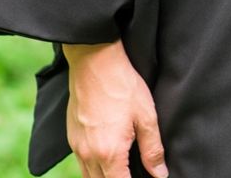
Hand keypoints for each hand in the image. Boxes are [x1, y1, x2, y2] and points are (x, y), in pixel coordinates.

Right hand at [63, 41, 166, 177]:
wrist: (95, 63)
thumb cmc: (123, 87)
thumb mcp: (146, 116)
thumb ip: (153, 149)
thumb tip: (160, 174)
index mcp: (109, 153)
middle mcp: (89, 155)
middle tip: (133, 171)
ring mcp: (77, 147)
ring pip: (88, 176)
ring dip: (104, 176)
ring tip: (122, 167)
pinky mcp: (71, 138)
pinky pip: (81, 162)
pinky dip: (93, 166)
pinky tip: (107, 154)